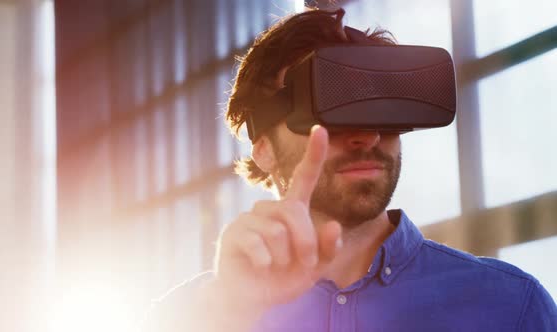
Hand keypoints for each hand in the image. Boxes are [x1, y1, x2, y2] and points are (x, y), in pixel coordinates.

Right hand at [206, 125, 341, 327]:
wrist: (254, 299)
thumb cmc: (283, 278)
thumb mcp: (314, 268)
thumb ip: (327, 249)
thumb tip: (333, 225)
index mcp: (291, 211)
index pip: (303, 178)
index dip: (314, 154)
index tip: (321, 129)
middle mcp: (269, 209)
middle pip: (293, 212)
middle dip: (305, 243)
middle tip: (303, 264)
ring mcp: (249, 219)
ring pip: (277, 231)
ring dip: (283, 257)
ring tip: (275, 265)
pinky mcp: (233, 233)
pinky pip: (257, 243)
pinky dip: (265, 261)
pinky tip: (260, 266)